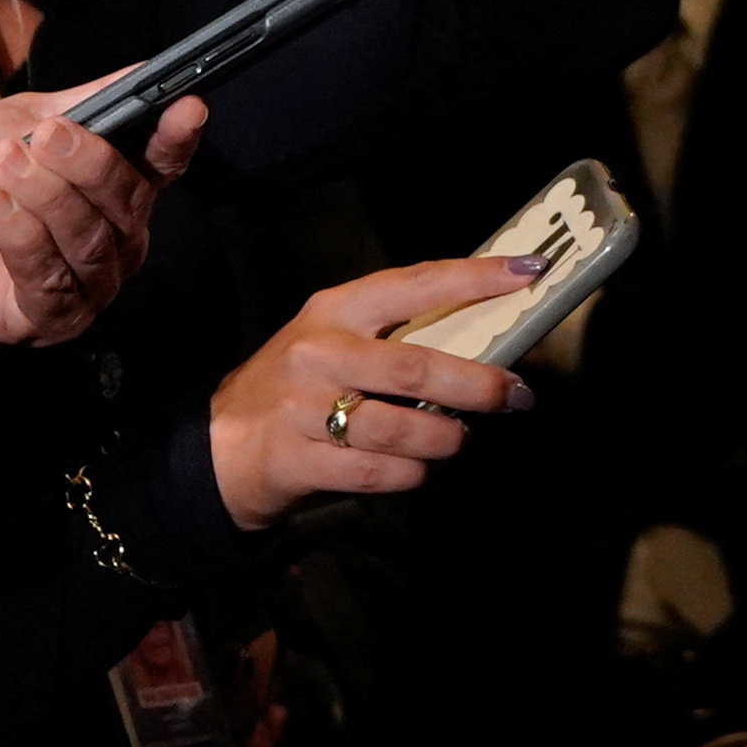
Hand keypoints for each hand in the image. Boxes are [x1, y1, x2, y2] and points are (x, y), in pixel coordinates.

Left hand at [0, 82, 199, 373]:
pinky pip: (51, 279)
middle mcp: (109, 241)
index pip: (161, 166)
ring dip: (45, 195)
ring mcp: (83, 286)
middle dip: (88, 161)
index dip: (176, 138)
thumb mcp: (5, 125)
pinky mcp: (45, 321)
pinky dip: (22, 236)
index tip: (183, 107)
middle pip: (129, 200)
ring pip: (92, 239)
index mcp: (107, 191)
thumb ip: (69, 107)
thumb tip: (136, 75)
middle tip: (42, 137)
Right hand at [205, 253, 535, 523]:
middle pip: (416, 368)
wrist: (217, 444)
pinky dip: (412, 474)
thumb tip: (483, 336)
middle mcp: (318, 352)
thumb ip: (393, 336)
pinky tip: (417, 468)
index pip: (415, 283)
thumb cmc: (295, 386)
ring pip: (402, 429)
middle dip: (478, 386)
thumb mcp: (334, 342)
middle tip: (516, 395)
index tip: (528, 272)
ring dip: (445, 440)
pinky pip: (378, 473)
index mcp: (335, 309)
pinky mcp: (296, 459)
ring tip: (457, 440)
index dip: (474, 278)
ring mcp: (303, 408)